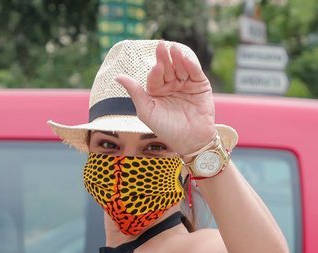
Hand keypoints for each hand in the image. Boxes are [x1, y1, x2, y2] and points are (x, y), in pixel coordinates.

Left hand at [115, 41, 216, 155]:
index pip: (155, 76)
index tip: (156, 67)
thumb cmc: (167, 129)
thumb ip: (135, 92)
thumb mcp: (147, 111)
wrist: (191, 141)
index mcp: (157, 90)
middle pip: (168, 68)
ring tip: (174, 49)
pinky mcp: (200, 85)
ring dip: (178, 58)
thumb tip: (117, 77)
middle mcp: (171, 85)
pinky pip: (195, 72)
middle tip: (162, 46)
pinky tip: (186, 58)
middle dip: (165, 58)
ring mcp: (186, 84)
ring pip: (181, 67)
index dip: (156, 71)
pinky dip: (191, 64)